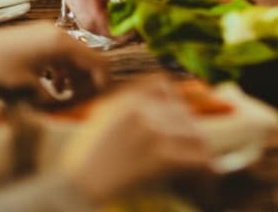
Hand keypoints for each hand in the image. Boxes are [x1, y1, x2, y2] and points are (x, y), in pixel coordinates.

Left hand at [0, 22, 109, 102]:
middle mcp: (55, 34)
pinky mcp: (31, 38)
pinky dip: (59, 70)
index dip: (101, 82)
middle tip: (79, 103)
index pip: (96, 61)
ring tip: (63, 98)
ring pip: (71, 57)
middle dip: (86, 81)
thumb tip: (63, 104)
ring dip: (72, 77)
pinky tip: (50, 86)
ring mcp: (42, 34)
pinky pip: (56, 54)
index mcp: (59, 43)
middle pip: (85, 57)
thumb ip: (52, 96)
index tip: (97, 101)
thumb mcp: (26, 88)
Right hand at [52, 78, 212, 202]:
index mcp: (124, 101)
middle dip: (189, 136)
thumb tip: (154, 119)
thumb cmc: (81, 167)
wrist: (72, 191)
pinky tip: (204, 183)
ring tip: (201, 174)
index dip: (174, 105)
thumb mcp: (97, 125)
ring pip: (195, 137)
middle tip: (193, 157)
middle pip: (183, 114)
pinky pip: (198, 160)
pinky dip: (205, 172)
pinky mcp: (161, 156)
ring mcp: (153, 131)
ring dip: (199, 156)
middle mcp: (141, 111)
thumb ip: (122, 113)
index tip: (178, 124)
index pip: (162, 85)